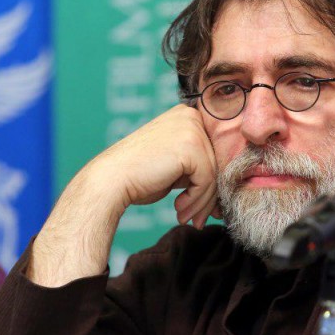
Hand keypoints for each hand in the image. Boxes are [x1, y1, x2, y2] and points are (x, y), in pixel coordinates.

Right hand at [93, 104, 218, 227]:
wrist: (111, 180)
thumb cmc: (138, 176)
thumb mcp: (174, 165)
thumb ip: (197, 168)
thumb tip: (223, 192)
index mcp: (187, 116)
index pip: (213, 152)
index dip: (210, 183)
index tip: (201, 208)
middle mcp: (191, 116)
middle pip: (216, 163)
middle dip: (207, 197)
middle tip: (196, 218)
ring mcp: (191, 129)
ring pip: (214, 174)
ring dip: (201, 203)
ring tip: (187, 218)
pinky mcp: (190, 146)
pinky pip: (206, 180)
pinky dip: (196, 200)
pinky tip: (179, 210)